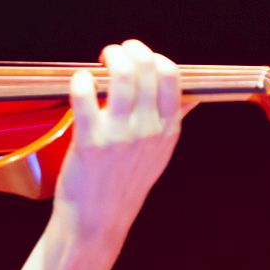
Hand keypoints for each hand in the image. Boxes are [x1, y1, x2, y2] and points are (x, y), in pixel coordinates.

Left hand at [51, 39, 182, 255]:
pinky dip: (81, 80)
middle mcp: (148, 130)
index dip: (154, 57)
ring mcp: (120, 135)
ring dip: (110, 57)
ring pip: (121, 76)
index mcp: (168, 129)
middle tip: (116, 52)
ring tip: (102, 59)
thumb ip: (171, 122)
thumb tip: (189, 97)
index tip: (139, 57)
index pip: (172, 76)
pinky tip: (79, 80)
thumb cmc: (125, 184)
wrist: (98, 219)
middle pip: (147, 68)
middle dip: (130, 50)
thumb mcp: (159, 154)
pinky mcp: (90, 141)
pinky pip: (85, 96)